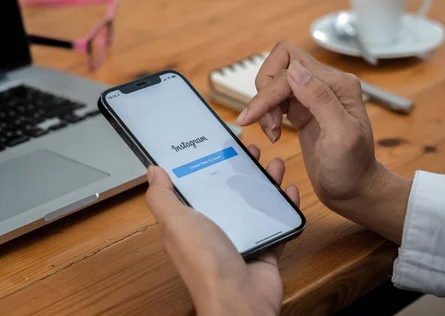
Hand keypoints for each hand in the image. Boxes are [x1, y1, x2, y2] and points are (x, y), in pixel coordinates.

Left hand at [145, 145, 298, 315]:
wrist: (241, 301)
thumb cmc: (206, 262)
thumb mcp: (176, 224)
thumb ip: (163, 198)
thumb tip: (153, 171)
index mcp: (189, 223)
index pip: (196, 187)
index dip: (205, 165)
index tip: (217, 145)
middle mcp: (214, 229)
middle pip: (228, 191)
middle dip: (240, 169)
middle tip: (252, 149)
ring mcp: (241, 239)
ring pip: (254, 204)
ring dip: (264, 182)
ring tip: (273, 162)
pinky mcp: (265, 248)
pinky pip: (276, 222)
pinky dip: (284, 206)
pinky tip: (291, 190)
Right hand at [235, 41, 410, 244]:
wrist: (354, 190)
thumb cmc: (351, 168)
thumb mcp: (340, 136)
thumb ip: (320, 99)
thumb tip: (295, 70)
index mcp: (338, 84)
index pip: (290, 66)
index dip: (268, 90)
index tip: (254, 116)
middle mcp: (326, 83)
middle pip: (279, 67)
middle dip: (265, 95)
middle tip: (268, 125)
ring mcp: (313, 95)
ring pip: (274, 81)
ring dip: (265, 105)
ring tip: (273, 132)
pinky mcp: (303, 109)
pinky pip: (276, 98)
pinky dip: (267, 113)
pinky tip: (275, 132)